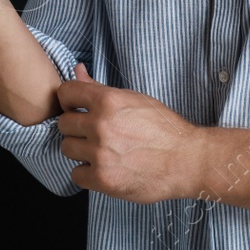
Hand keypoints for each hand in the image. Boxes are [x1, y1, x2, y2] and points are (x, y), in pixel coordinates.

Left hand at [56, 63, 199, 202]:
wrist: (185, 160)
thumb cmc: (163, 128)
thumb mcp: (134, 99)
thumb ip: (100, 87)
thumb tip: (78, 70)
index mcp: (108, 101)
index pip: (66, 92)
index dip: (69, 100)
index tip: (76, 108)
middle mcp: (101, 126)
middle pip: (63, 124)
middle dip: (76, 127)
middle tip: (94, 133)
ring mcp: (100, 153)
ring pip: (67, 148)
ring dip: (81, 150)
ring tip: (100, 151)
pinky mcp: (102, 178)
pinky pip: (76, 173)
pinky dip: (87, 172)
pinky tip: (103, 167)